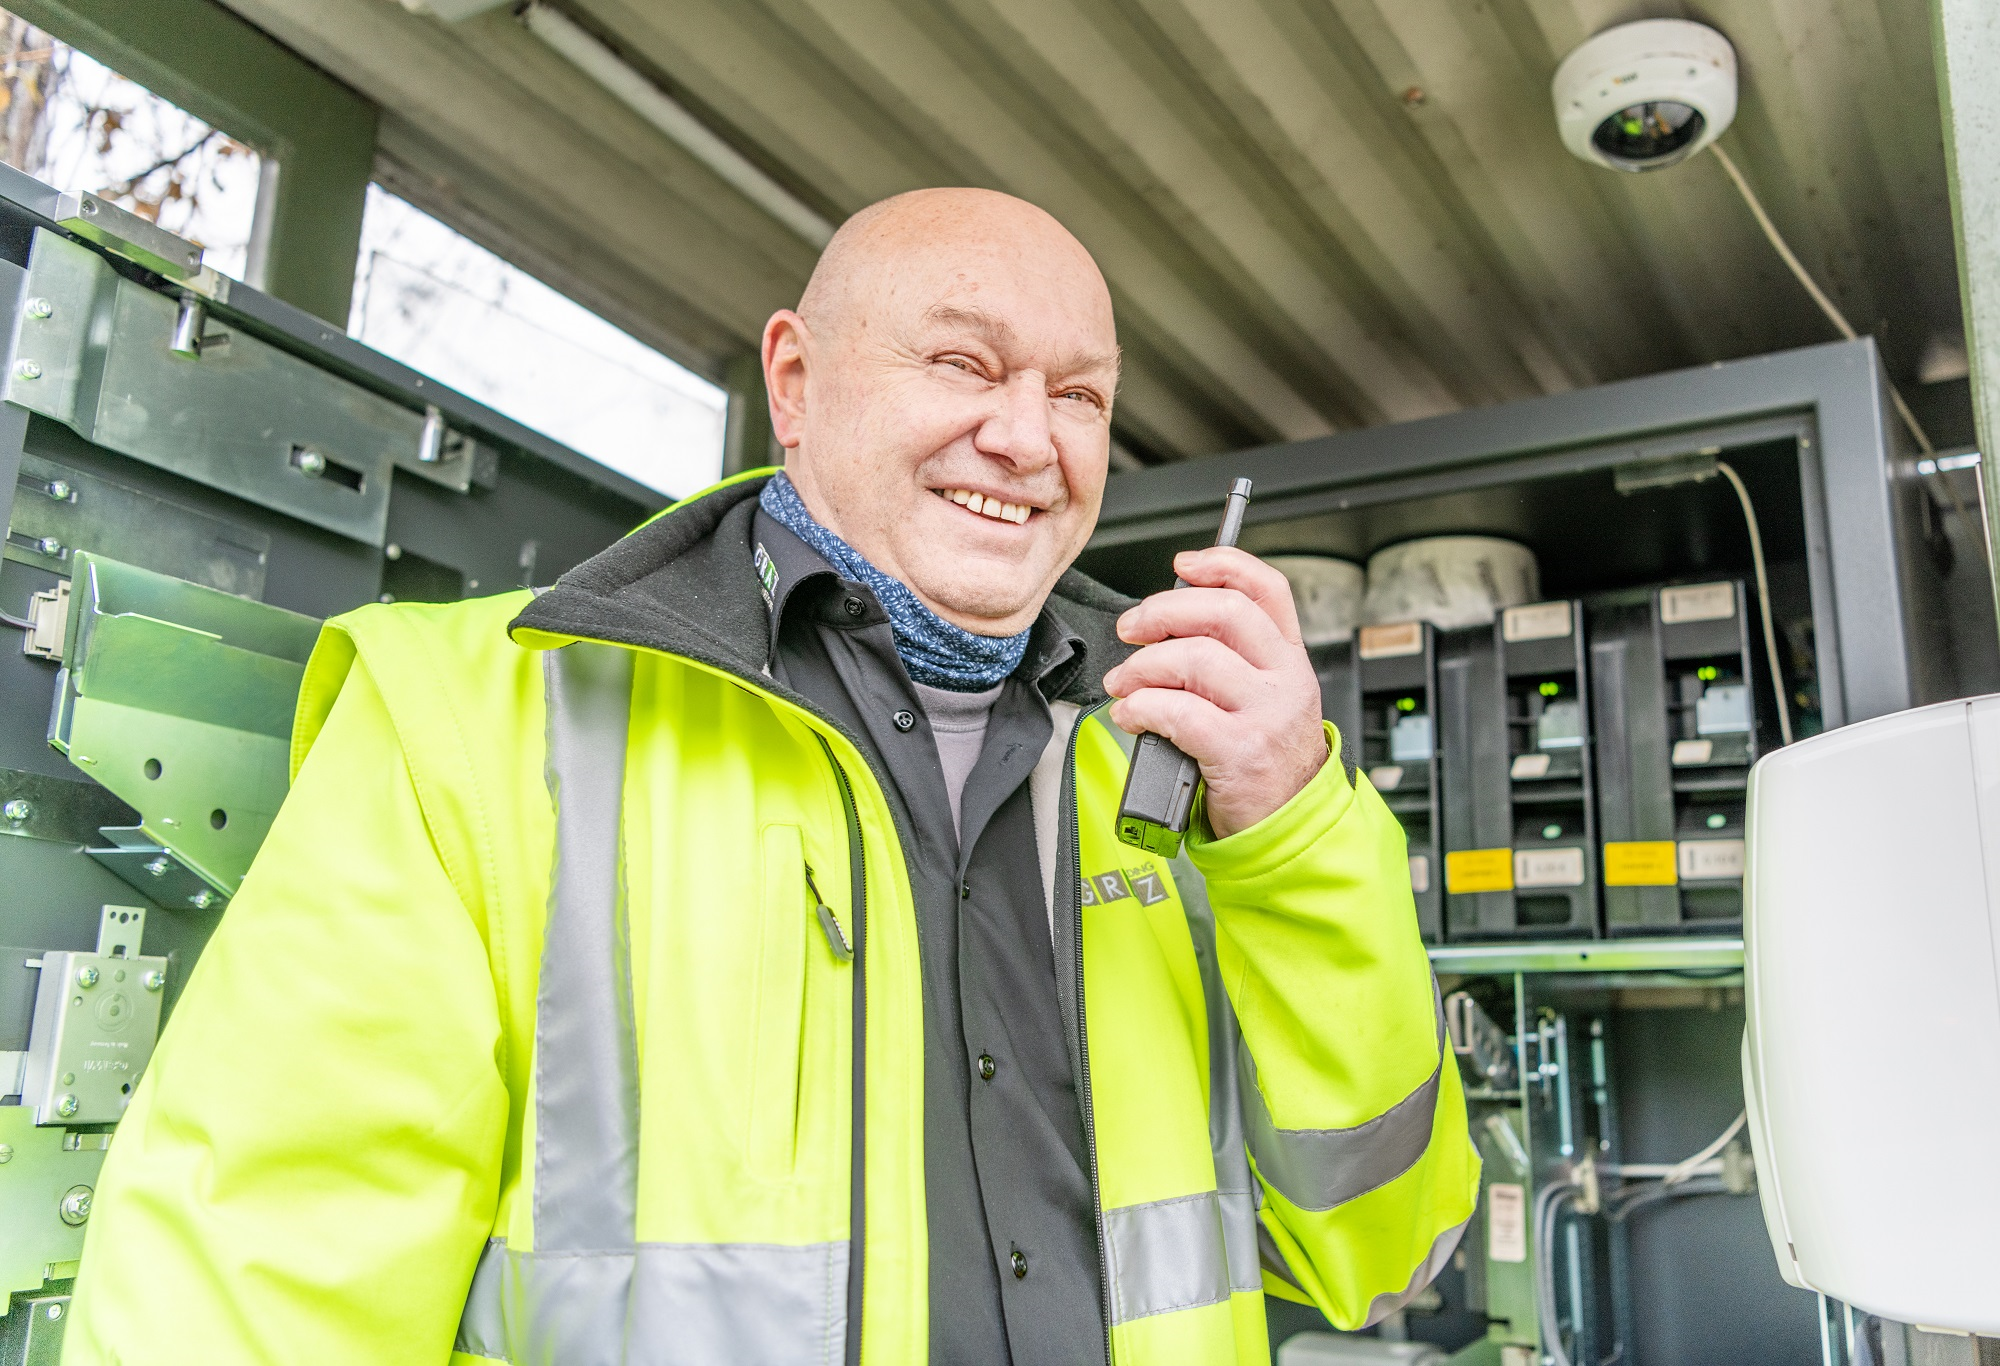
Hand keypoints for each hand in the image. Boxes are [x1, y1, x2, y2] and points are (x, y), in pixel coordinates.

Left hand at [1101, 546, 1329, 838]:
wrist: (1290, 824)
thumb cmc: (1266, 759)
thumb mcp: (1265, 697)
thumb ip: (1230, 658)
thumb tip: (1165, 623)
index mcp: (1290, 658)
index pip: (1266, 589)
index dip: (1222, 564)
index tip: (1183, 563)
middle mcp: (1284, 679)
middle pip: (1223, 611)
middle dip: (1163, 611)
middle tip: (1132, 628)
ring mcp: (1266, 714)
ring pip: (1194, 658)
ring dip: (1142, 666)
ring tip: (1124, 683)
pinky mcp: (1240, 751)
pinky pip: (1178, 711)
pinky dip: (1140, 707)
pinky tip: (1131, 714)